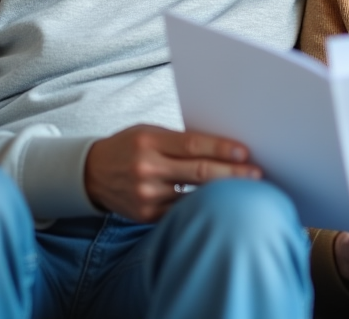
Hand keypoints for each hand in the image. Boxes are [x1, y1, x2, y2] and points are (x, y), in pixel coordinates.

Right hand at [84, 124, 261, 222]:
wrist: (91, 174)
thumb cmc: (129, 147)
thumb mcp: (149, 133)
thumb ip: (179, 140)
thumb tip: (221, 147)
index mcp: (149, 141)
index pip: (192, 144)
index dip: (221, 148)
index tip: (244, 152)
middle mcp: (146, 168)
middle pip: (199, 172)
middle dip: (232, 173)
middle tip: (256, 174)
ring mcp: (146, 195)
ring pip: (193, 197)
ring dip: (221, 194)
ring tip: (245, 192)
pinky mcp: (145, 215)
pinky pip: (181, 213)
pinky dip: (201, 208)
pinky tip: (218, 207)